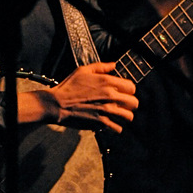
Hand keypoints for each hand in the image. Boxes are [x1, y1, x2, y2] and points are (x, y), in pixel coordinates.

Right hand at [18, 61, 137, 132]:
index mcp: (108, 82)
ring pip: (129, 117)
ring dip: (124, 116)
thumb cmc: (69, 87)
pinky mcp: (101, 123)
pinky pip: (118, 128)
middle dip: (129, 104)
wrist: (57, 104)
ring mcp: (107, 110)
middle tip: (122, 105)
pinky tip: (109, 123)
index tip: (123, 93)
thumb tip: (114, 64)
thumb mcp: (83, 70)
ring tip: (117, 115)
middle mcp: (111, 96)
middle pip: (134, 103)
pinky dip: (115, 127)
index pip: (132, 87)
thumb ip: (101, 67)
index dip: (128, 90)